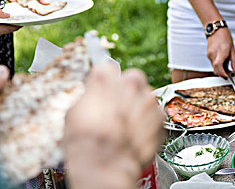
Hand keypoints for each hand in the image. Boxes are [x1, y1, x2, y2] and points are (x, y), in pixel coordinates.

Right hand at [64, 63, 163, 188]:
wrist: (106, 165)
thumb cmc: (86, 142)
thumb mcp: (74, 113)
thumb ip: (89, 97)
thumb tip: (92, 96)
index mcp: (105, 79)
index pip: (106, 68)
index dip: (104, 81)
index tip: (102, 89)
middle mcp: (130, 84)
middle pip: (131, 78)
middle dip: (126, 90)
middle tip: (117, 108)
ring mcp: (148, 99)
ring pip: (145, 96)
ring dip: (138, 106)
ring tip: (126, 125)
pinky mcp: (160, 116)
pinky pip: (155, 114)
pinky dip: (148, 122)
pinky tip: (136, 134)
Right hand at [206, 28, 234, 77]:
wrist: (216, 29)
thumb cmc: (225, 36)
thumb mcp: (233, 49)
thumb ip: (234, 61)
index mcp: (221, 52)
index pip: (219, 67)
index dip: (223, 74)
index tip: (228, 76)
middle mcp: (213, 54)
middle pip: (215, 70)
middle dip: (222, 74)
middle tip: (229, 73)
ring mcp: (209, 54)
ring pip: (214, 67)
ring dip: (220, 68)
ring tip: (226, 63)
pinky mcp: (208, 54)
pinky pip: (212, 62)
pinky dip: (217, 64)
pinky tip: (222, 59)